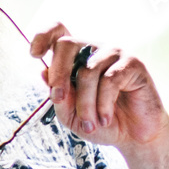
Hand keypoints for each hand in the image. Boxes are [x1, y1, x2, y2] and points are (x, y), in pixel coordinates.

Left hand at [28, 23, 168, 155]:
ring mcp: (115, 53)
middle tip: (59, 99)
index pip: (58, 32)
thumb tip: (44, 73)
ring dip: (85, 103)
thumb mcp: (72, 116)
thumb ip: (59, 97)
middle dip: (59, 74)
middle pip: (67, 44)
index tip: (34, 54)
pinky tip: (105, 118)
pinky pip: (110, 80)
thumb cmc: (102, 122)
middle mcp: (94, 50)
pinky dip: (103, 104)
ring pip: (87, 71)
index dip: (43, 36)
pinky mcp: (133, 63)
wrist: (134, 137)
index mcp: (77, 58)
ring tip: (91, 124)